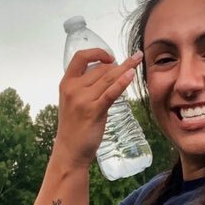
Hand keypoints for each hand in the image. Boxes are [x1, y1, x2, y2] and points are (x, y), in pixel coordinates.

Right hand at [54, 48, 143, 167]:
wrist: (69, 151)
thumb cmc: (74, 127)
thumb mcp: (73, 101)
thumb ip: (85, 87)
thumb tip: (107, 73)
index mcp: (66, 83)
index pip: (80, 57)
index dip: (97, 53)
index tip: (110, 57)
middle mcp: (73, 89)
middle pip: (100, 69)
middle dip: (117, 66)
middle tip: (130, 66)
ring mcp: (83, 100)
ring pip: (108, 78)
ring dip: (125, 68)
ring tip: (138, 60)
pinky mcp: (94, 111)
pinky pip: (111, 92)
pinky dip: (122, 82)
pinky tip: (132, 74)